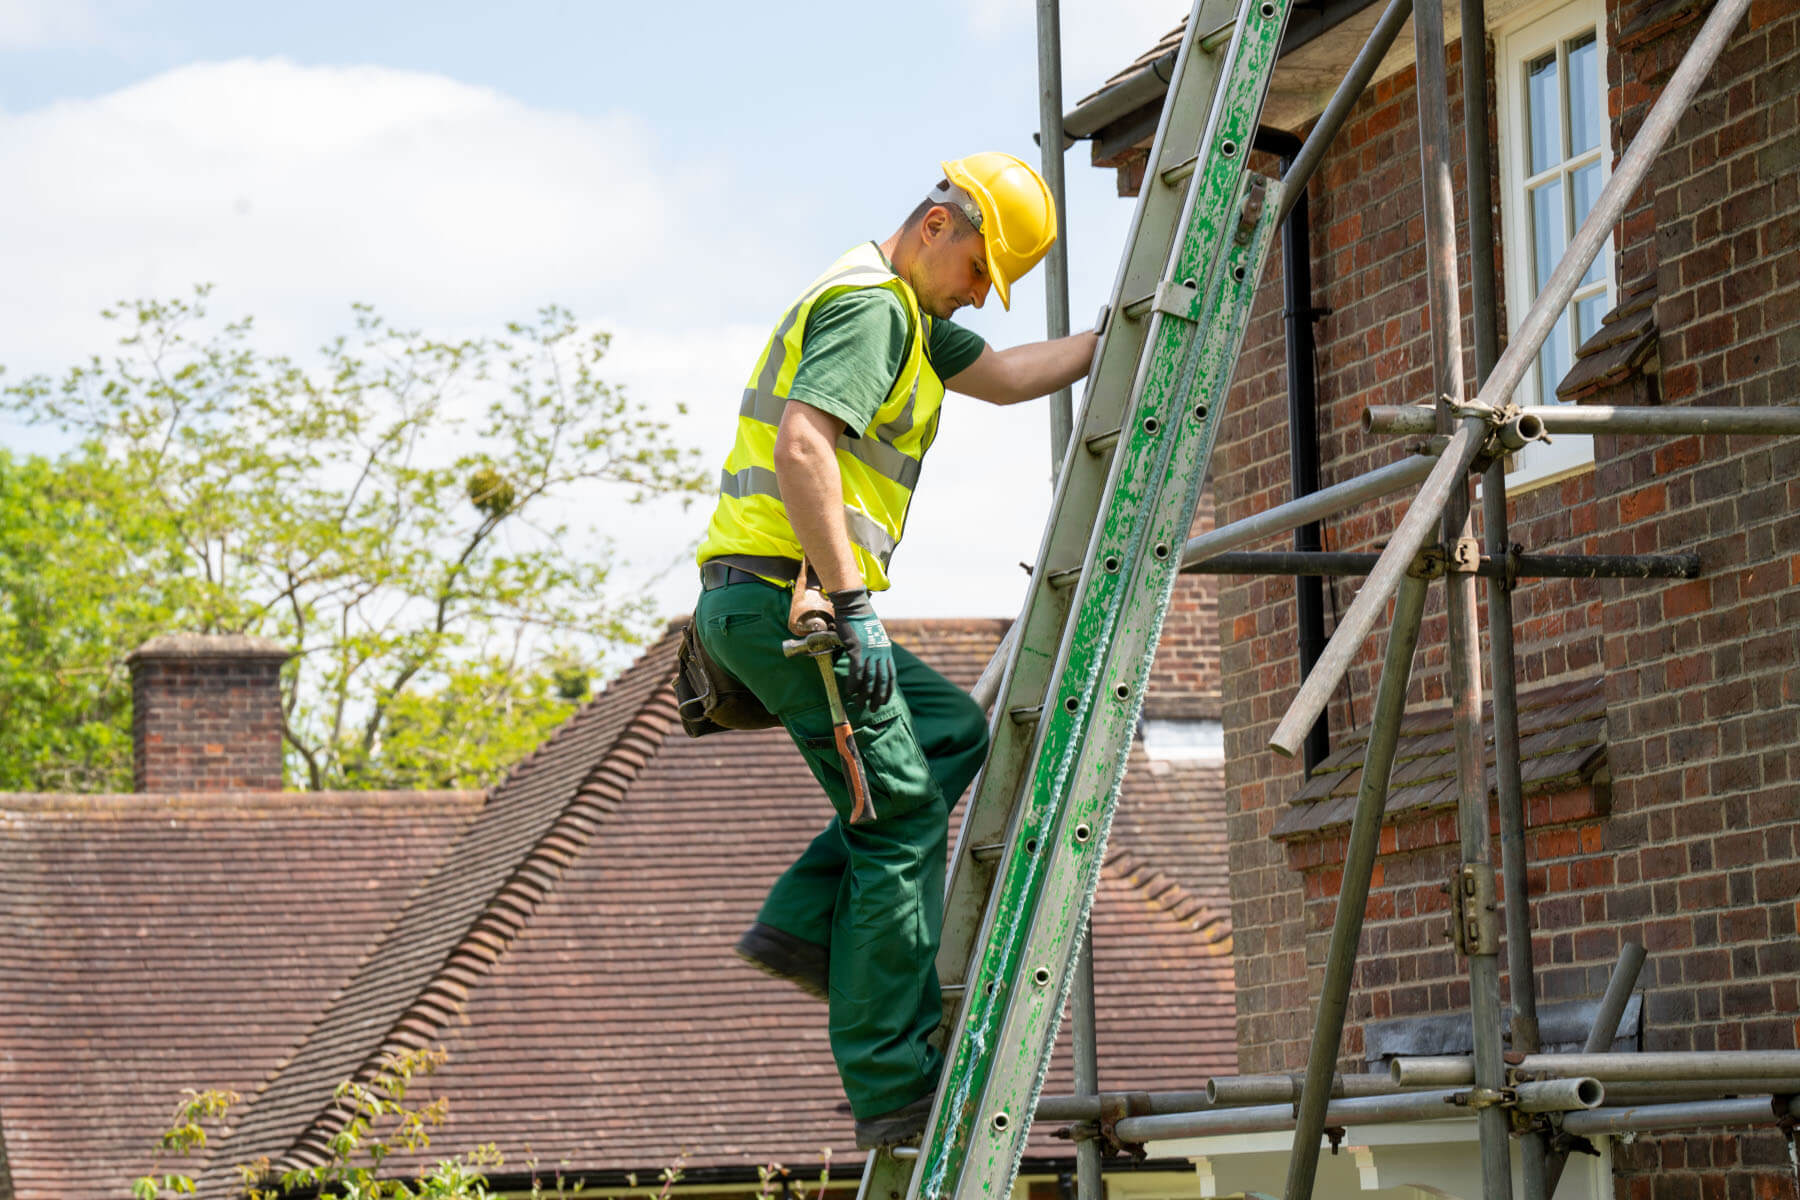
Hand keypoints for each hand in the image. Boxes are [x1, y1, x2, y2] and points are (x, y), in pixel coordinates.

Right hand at [829, 588, 894, 708]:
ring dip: (865, 694)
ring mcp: (870, 652)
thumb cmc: (862, 622)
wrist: (855, 608)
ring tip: (859, 704)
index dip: (888, 690)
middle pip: (882, 681)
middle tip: (873, 709)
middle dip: (878, 697)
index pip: (891, 676)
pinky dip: (854, 684)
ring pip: (869, 679)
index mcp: (886, 651)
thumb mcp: (874, 637)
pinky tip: (849, 692)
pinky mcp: (858, 650)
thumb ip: (875, 650)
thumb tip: (871, 661)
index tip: (883, 701)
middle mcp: (881, 653)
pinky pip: (857, 672)